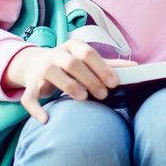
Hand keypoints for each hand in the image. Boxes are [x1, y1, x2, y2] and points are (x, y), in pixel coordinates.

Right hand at [3, 40, 136, 123]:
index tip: (114, 83)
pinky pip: (29, 96)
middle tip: (103, 94)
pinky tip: (45, 119)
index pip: (88, 53)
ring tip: (82, 97)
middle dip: (89, 78)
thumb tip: (136, 67)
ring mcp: (41, 68)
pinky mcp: (30, 85)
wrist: (33, 64)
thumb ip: (109, 64)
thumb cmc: (68, 63)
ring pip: (52, 73)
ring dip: (68, 85)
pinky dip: (35, 108)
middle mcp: (56, 54)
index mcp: (72, 46)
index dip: (102, 67)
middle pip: (72, 63)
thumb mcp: (86, 60)